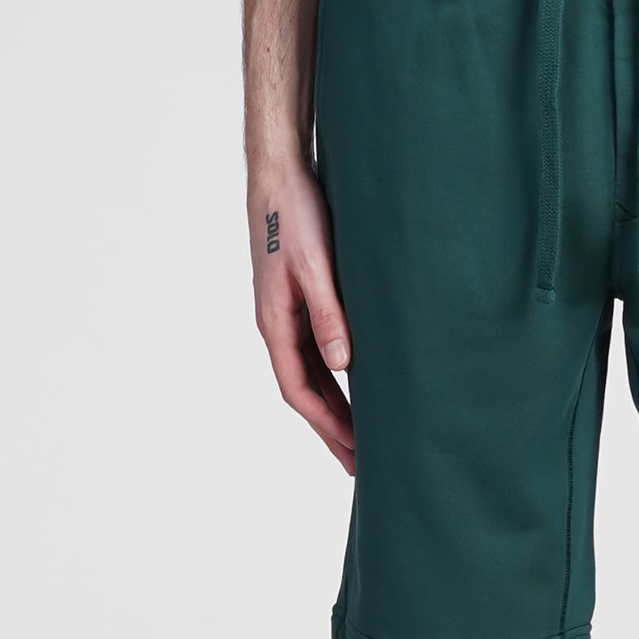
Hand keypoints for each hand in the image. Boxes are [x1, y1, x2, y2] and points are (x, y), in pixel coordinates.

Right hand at [249, 161, 354, 473]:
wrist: (282, 172)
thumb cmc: (297, 213)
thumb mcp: (316, 266)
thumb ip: (328, 316)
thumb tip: (341, 366)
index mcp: (275, 322)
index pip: (299, 390)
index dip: (328, 424)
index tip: (355, 453)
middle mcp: (279, 324)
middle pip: (306, 391)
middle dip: (333, 429)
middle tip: (361, 465)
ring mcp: (289, 313)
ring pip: (313, 373)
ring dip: (336, 407)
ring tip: (363, 437)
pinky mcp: (303, 298)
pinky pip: (319, 350)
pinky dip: (338, 377)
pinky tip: (358, 387)